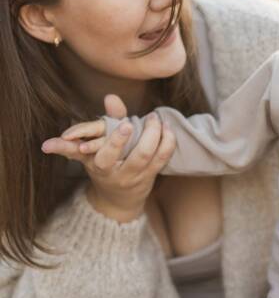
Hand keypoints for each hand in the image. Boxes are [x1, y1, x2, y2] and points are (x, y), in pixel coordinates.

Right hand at [42, 95, 175, 221]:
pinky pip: (163, 158)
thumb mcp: (90, 151)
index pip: (106, 155)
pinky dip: (168, 141)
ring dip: (160, 135)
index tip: (126, 125)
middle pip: (138, 156)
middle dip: (148, 136)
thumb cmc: (101, 167)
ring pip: (152, 156)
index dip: (116, 141)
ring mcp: (138, 174)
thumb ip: (94, 127)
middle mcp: (120, 172)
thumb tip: (106, 98)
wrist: (116, 199)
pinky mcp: (151, 174)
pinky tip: (168, 127)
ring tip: (158, 119)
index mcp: (100, 166)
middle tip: (150, 117)